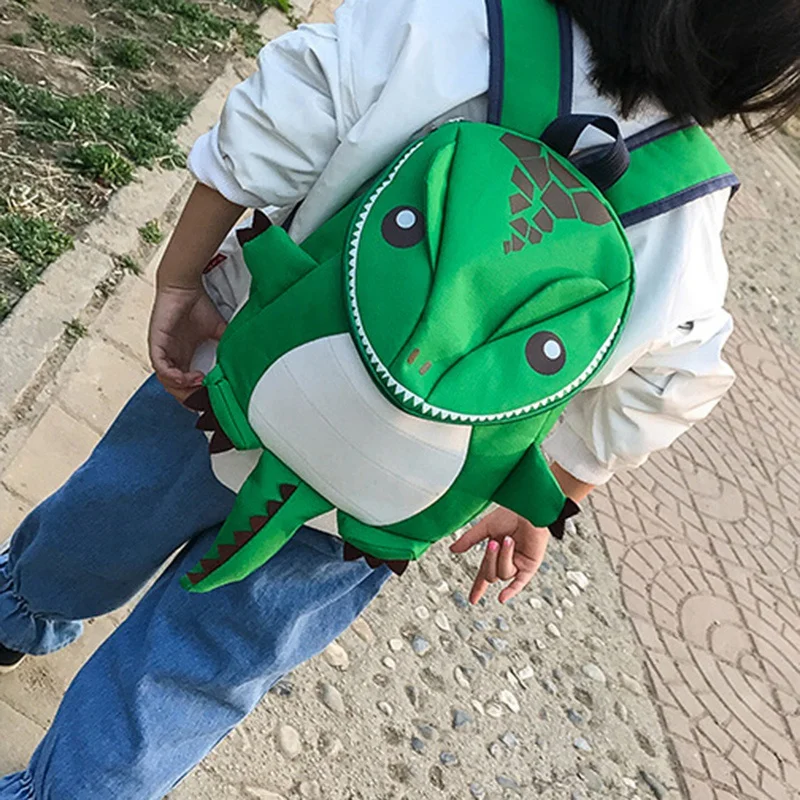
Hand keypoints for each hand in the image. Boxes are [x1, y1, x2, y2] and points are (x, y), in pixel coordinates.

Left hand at [148, 283, 226, 400]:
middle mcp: (170, 356)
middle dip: (189, 396)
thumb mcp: (217, 330)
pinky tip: (188, 377)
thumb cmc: (196, 304)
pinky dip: (173, 376)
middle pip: (174, 387)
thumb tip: (243, 357)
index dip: (196, 393)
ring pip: (166, 381)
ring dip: (182, 388)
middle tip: (204, 399)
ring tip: (199, 385)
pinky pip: (160, 366)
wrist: (183, 286)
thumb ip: (227, 345)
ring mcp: (162, 351)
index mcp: (182, 355)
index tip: (210, 397)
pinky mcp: (156, 343)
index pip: (185, 383)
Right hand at [450, 507, 549, 604]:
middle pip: (491, 575)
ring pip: (504, 574)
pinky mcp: (530, 566)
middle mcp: (507, 560)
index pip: (484, 574)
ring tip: (510, 540)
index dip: (478, 587)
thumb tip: (452, 549)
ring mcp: (519, 564)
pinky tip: (502, 597)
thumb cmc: (511, 514)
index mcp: (496, 552)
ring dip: (504, 557)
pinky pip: (519, 583)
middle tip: (494, 542)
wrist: (529, 510)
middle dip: (491, 559)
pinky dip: (510, 591)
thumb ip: (469, 540)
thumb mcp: (485, 527)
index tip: (472, 600)